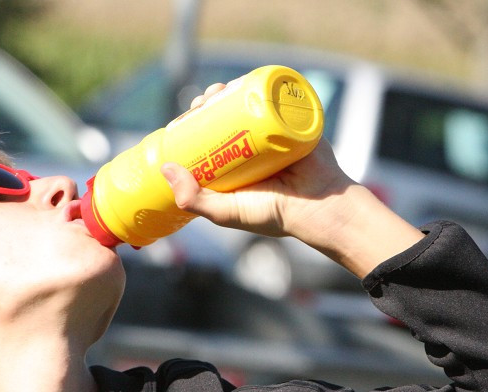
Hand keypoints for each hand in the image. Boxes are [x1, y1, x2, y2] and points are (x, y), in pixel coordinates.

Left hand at [162, 83, 423, 276]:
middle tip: (199, 104)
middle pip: (226, 118)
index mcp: (236, 167)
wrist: (321, 208)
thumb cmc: (275, 215)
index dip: (193, 127)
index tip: (181, 121)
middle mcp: (253, 148)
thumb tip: (167, 168)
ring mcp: (275, 133)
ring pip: (248, 105)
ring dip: (229, 91)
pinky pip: (278, 98)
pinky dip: (261, 84)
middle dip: (209, 105)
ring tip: (216, 92)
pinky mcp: (296, 122)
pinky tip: (243, 80)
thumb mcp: (226, 212)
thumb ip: (194, 199)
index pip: (209, 141)